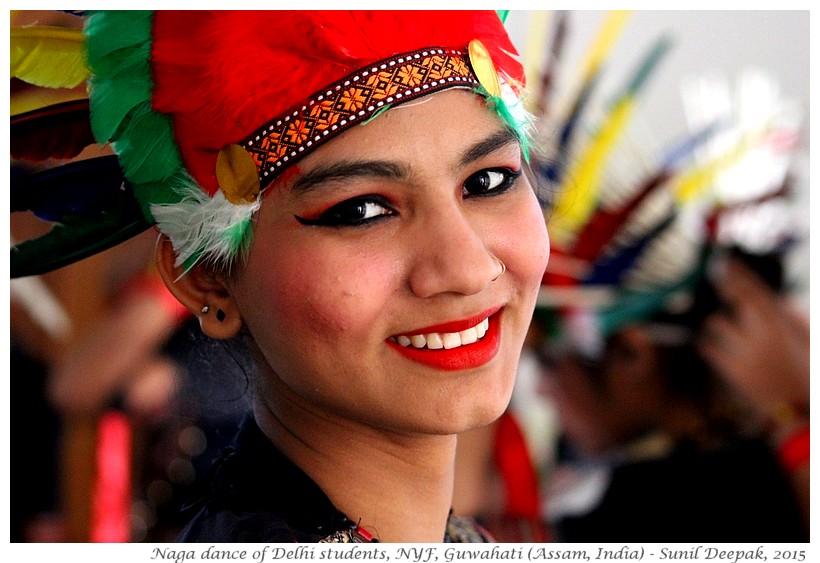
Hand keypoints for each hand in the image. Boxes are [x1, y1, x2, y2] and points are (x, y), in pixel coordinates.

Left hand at [698, 257, 808, 420]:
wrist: (799, 412)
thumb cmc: (806, 375)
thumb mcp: (808, 342)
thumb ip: (796, 318)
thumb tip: (782, 299)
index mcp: (785, 326)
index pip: (759, 291)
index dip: (740, 273)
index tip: (726, 260)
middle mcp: (766, 335)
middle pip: (738, 299)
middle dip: (725, 287)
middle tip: (717, 282)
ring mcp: (749, 353)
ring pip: (717, 324)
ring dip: (714, 324)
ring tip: (718, 329)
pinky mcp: (735, 372)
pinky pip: (709, 349)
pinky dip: (707, 346)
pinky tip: (709, 347)